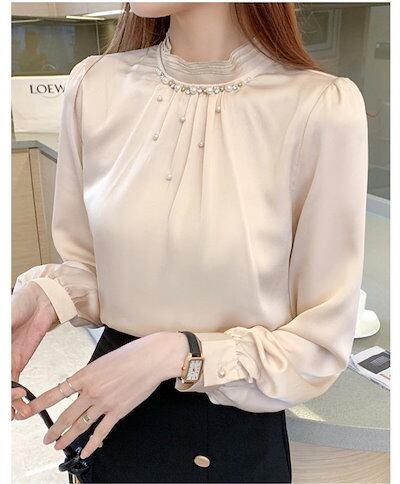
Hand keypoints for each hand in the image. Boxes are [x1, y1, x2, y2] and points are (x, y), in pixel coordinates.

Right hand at [11, 281, 57, 419]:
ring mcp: (5, 360)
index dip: (0, 388)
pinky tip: (20, 405)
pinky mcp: (17, 361)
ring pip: (3, 387)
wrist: (41, 300)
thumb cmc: (20, 302)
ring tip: (15, 413)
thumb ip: (5, 337)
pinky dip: (15, 396)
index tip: (4, 393)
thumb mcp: (7, 320)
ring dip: (7, 402)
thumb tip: (4, 348)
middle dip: (3, 400)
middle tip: (9, 411)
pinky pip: (14, 382)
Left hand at [17, 331, 188, 458]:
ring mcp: (104, 403)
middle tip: (46, 437)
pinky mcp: (118, 411)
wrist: (153, 358)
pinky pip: (101, 432)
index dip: (41, 403)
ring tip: (58, 445)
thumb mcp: (104, 360)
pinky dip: (92, 443)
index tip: (30, 410)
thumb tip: (84, 385)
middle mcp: (92, 391)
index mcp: (86, 375)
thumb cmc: (132, 354)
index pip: (57, 392)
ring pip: (80, 425)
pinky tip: (86, 451)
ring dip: (67, 438)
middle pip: (66, 415)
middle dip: (54, 429)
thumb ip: (92, 375)